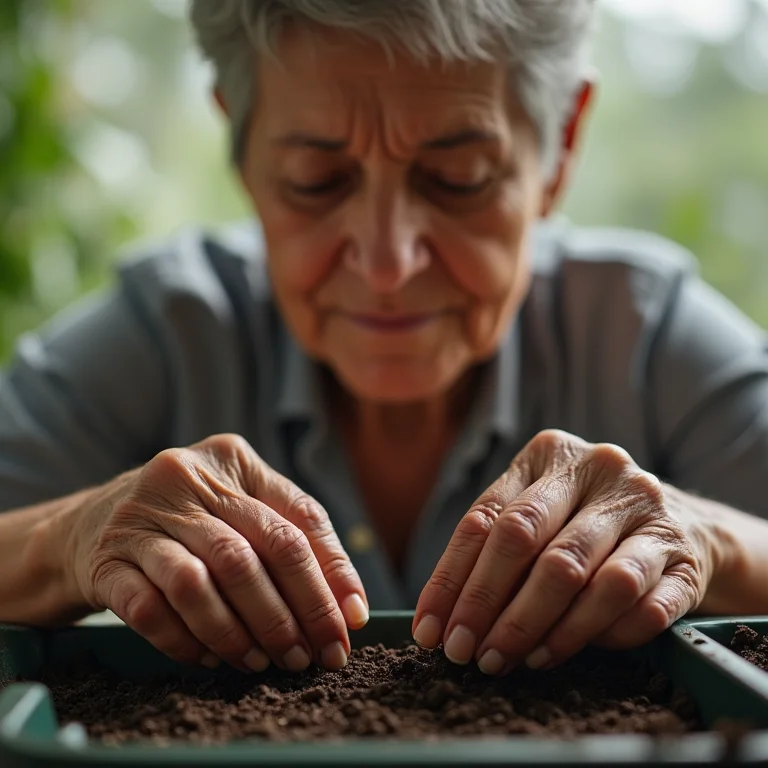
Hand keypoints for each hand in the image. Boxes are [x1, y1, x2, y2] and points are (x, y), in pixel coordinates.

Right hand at [58, 434, 368, 672]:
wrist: (86, 525)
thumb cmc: (186, 521)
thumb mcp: (238, 510)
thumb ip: (292, 543)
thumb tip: (352, 609)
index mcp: (233, 459)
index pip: (300, 516)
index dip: (332, 573)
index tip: (351, 622)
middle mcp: (186, 478)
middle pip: (257, 549)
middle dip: (295, 612)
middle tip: (312, 656)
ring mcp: (140, 517)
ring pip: (204, 581)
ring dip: (242, 633)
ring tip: (265, 662)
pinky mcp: (104, 560)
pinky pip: (151, 610)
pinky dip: (187, 642)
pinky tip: (211, 659)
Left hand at [413, 429, 720, 674]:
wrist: (689, 528)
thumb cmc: (588, 525)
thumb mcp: (540, 514)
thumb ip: (495, 548)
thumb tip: (439, 618)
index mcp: (550, 454)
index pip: (486, 518)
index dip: (452, 578)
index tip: (430, 630)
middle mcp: (599, 469)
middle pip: (527, 537)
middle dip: (487, 603)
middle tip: (465, 652)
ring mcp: (647, 509)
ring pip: (581, 573)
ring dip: (538, 627)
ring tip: (510, 660)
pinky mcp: (683, 556)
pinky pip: (638, 605)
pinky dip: (597, 636)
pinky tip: (564, 653)